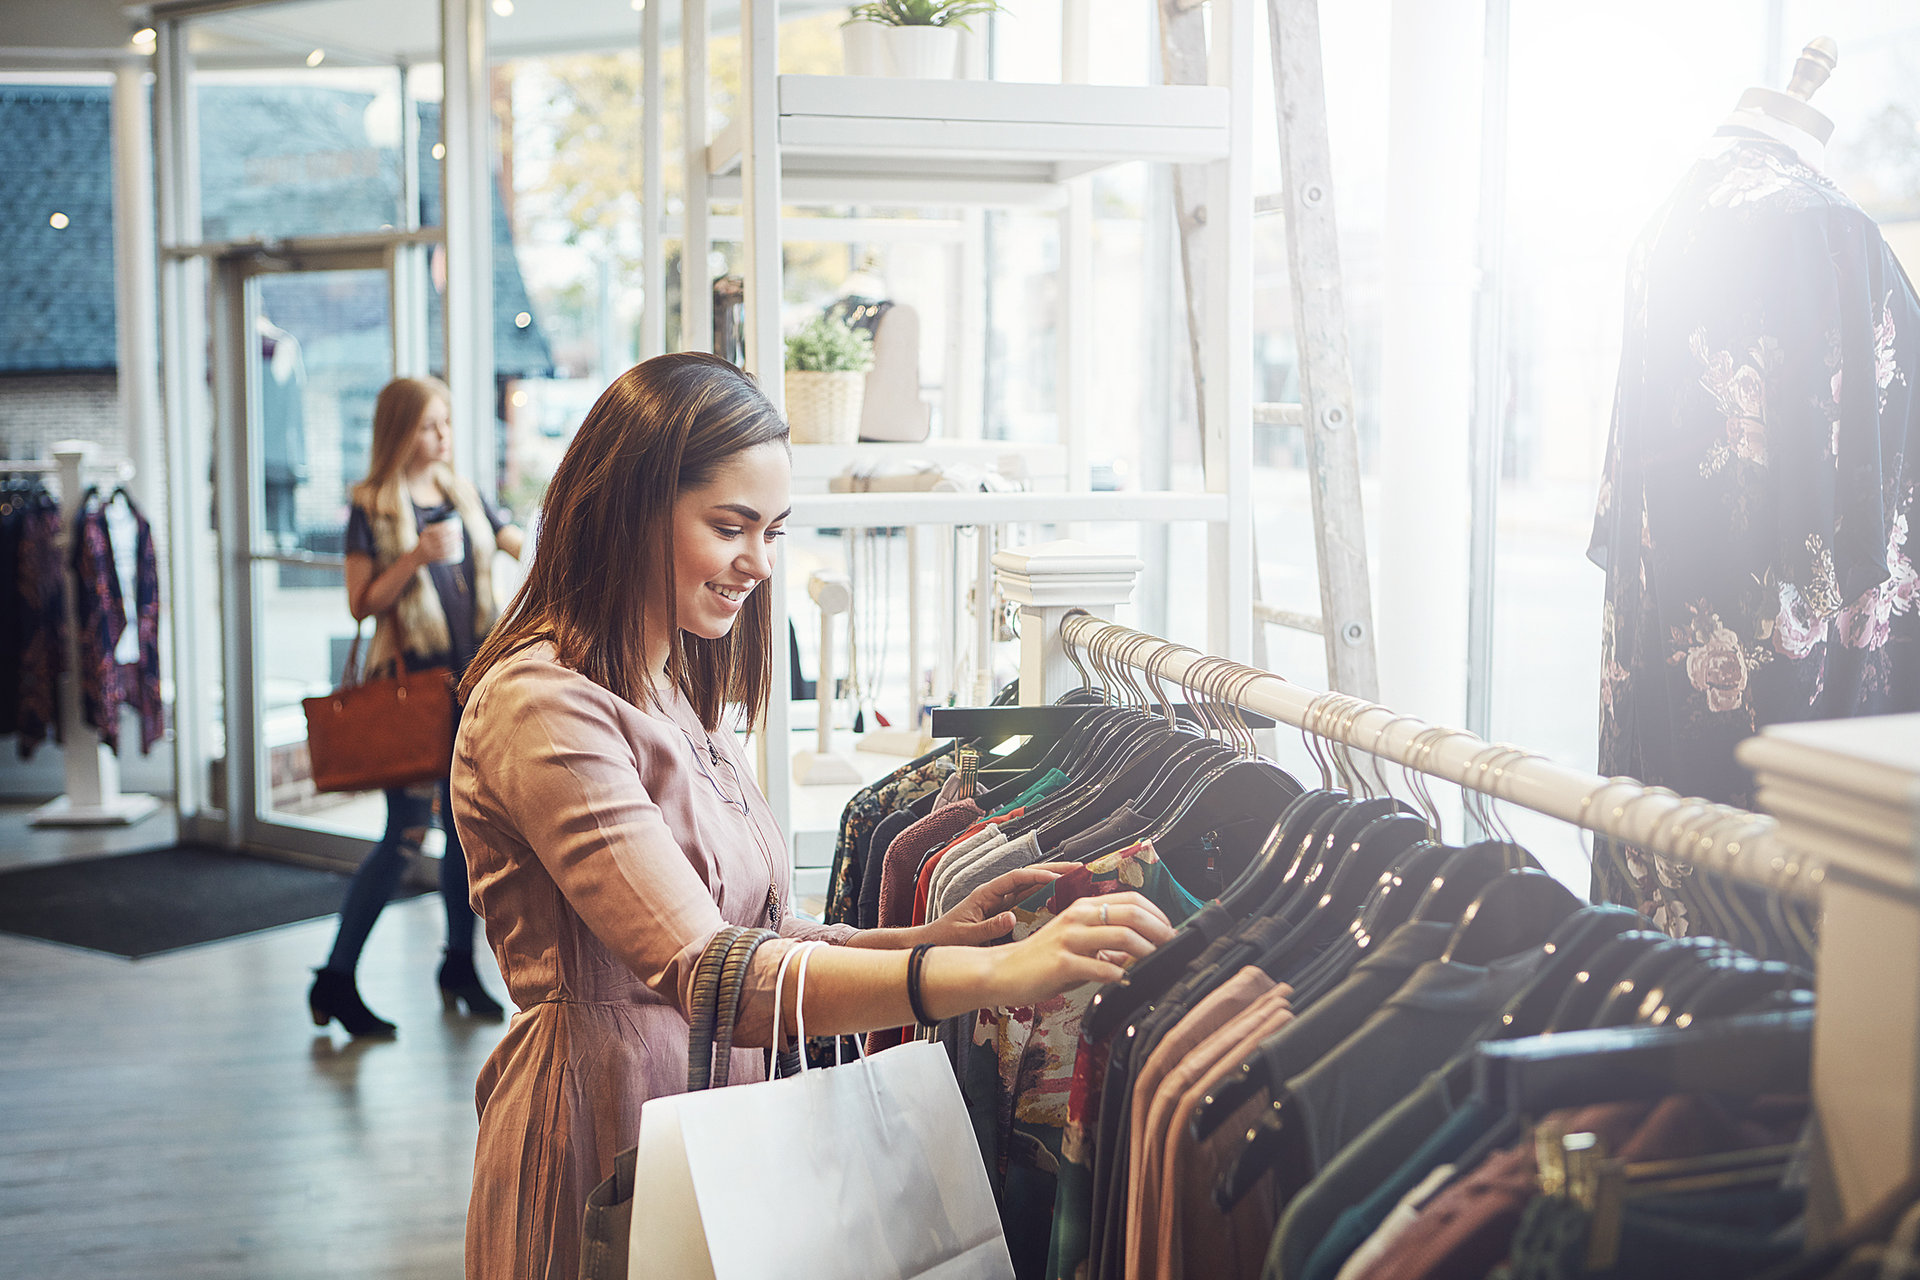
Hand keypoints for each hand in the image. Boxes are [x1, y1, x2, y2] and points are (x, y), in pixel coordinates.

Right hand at [413, 521, 460, 565]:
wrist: (415, 558)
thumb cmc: (423, 543)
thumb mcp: (424, 535)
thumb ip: (433, 528)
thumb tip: (447, 524)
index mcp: (424, 537)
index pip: (436, 532)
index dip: (446, 529)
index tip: (453, 527)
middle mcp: (426, 544)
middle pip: (441, 540)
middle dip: (452, 536)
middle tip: (459, 534)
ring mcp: (429, 552)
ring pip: (443, 547)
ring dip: (453, 543)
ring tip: (460, 540)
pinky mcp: (433, 558)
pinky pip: (442, 555)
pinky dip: (450, 551)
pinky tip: (456, 548)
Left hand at [924, 863, 1076, 946]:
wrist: (933, 945)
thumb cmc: (944, 938)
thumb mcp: (966, 935)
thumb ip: (988, 927)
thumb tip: (1010, 918)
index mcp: (985, 893)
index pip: (1015, 878)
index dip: (1036, 875)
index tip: (1055, 877)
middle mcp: (996, 895)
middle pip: (1029, 878)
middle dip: (1053, 871)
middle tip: (1077, 869)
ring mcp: (1002, 905)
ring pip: (1032, 890)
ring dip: (1053, 884)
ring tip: (1076, 881)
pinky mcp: (1006, 916)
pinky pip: (1029, 906)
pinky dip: (1046, 902)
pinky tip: (1062, 904)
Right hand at [981, 892, 1174, 1008]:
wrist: (1003, 972)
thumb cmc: (1042, 960)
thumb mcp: (1078, 945)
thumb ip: (1108, 945)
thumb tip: (1142, 950)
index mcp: (1083, 908)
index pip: (1132, 900)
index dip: (1157, 915)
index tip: (1170, 932)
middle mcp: (1078, 917)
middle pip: (1131, 913)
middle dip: (1159, 931)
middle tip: (1171, 948)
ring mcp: (1070, 938)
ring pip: (1121, 936)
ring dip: (1146, 952)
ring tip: (1155, 964)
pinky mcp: (1062, 962)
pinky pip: (1100, 966)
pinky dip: (1119, 974)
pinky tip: (1125, 981)